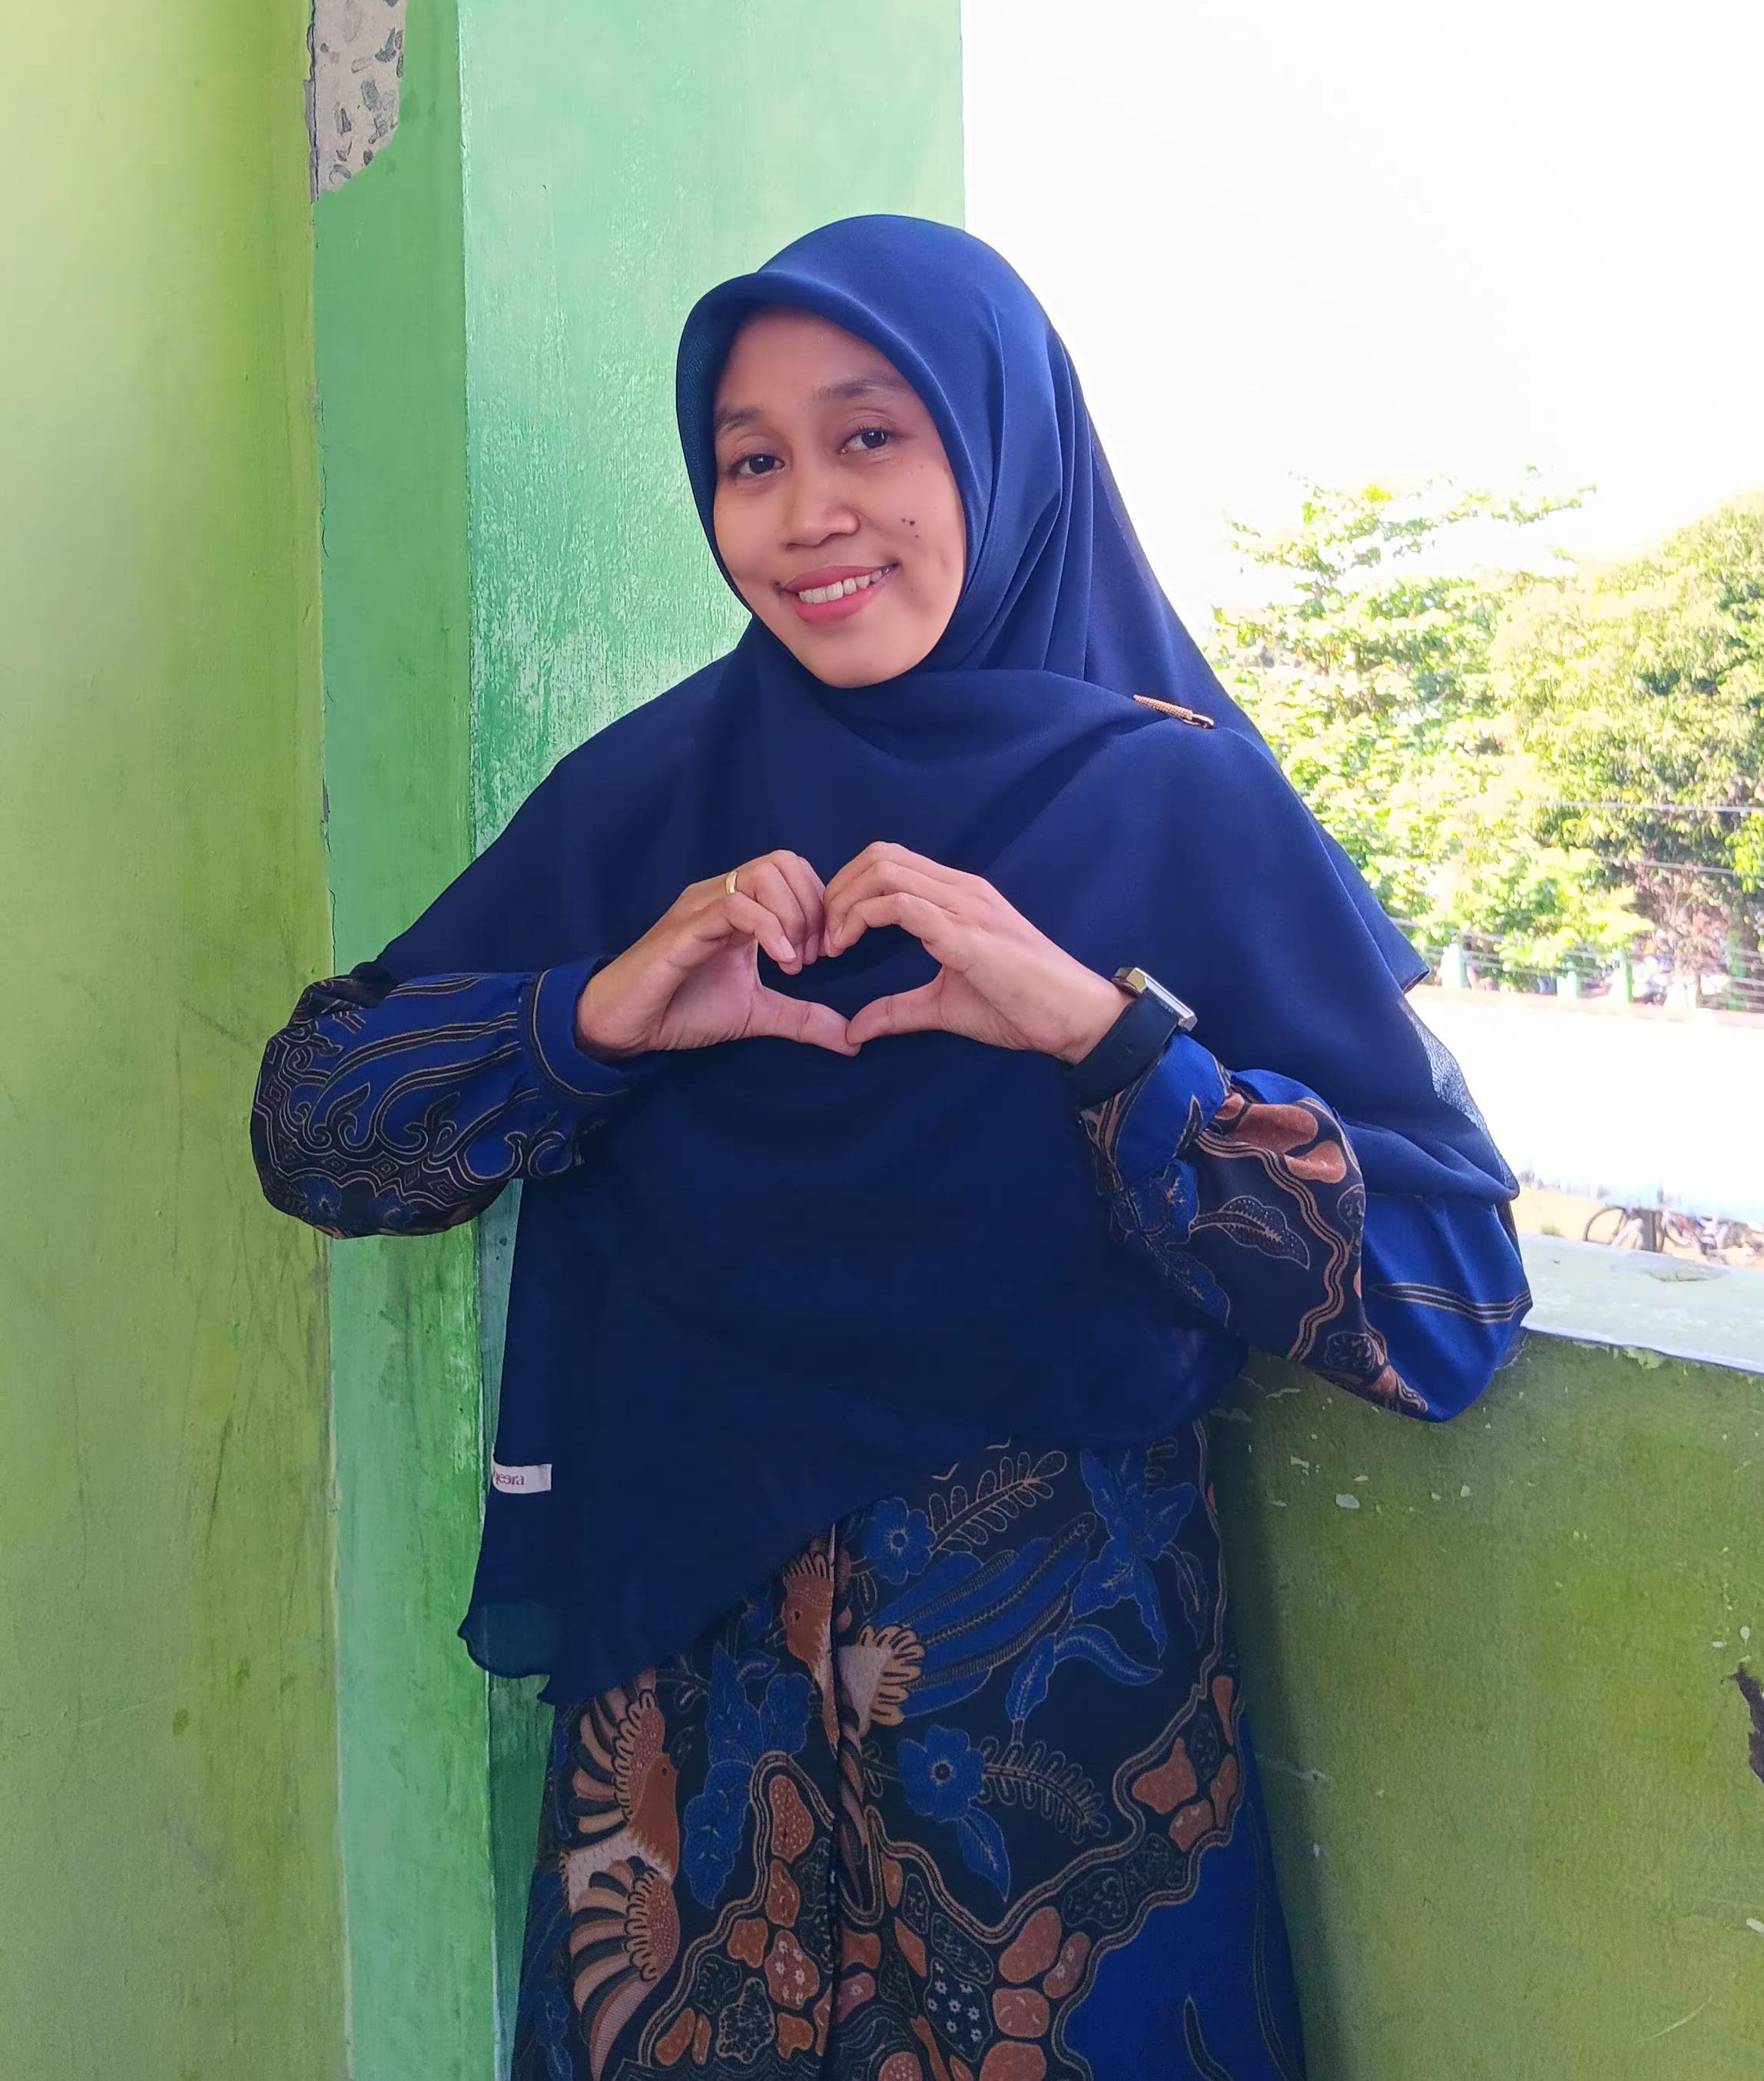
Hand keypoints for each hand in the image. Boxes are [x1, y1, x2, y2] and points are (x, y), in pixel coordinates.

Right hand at [574, 851, 856, 1058]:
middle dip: (812, 908)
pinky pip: (735, 905)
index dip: (821, 907)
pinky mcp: (686, 928)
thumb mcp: (757, 1013)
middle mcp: (721, 895)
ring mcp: (702, 906)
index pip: (795, 871)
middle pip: (784, 861)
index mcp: (740, 906)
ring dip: (793, 915)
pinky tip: (780, 961)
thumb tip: (853, 1040)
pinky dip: (769, 929)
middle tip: (813, 956)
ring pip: (764, 873)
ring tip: (793, 961)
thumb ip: (803, 1019)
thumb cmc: (684, 1009)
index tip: (824, 954)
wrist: (626, 1025)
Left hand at [821, 842, 1127, 1059]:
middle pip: (878, 856)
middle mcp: (960, 888)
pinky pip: (901, 905)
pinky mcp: (965, 933)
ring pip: (885, 871)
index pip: (889, 863)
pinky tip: (847, 946)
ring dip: (843, 903)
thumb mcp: (944, 1007)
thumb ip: (898, 1011)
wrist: (1073, 1017)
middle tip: (820, 936)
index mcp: (958, 896)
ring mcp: (964, 905)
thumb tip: (852, 1030)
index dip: (847, 890)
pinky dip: (861, 919)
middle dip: (836, 890)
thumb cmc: (1019, 1007)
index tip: (829, 934)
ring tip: (830, 942)